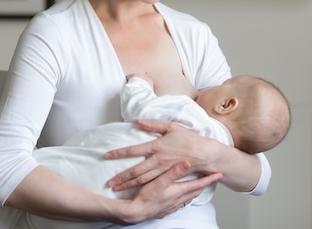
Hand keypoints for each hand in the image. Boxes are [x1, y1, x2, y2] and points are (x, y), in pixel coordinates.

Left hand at [105, 119, 219, 191]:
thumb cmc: (189, 139)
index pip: (133, 150)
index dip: (119, 153)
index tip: (107, 156)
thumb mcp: (171, 127)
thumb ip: (154, 124)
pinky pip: (152, 183)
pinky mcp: (168, 177)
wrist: (205, 154)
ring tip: (116, 188)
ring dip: (128, 184)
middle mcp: (157, 160)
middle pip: (135, 170)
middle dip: (121, 177)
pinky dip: (141, 188)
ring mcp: (162, 170)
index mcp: (156, 146)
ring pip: (142, 180)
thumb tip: (139, 120)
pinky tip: (134, 191)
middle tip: (109, 183)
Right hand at [122, 161, 222, 222]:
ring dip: (194, 191)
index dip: (209, 179)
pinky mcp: (167, 209)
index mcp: (179, 191)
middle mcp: (179, 199)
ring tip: (198, 185)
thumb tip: (187, 163)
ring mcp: (173, 205)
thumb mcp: (160, 182)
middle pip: (196, 191)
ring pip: (189, 197)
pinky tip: (181, 196)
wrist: (137, 212)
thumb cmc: (147, 197)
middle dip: (204, 184)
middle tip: (211, 178)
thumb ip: (173, 172)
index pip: (199, 184)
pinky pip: (180, 202)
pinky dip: (185, 197)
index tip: (219, 174)